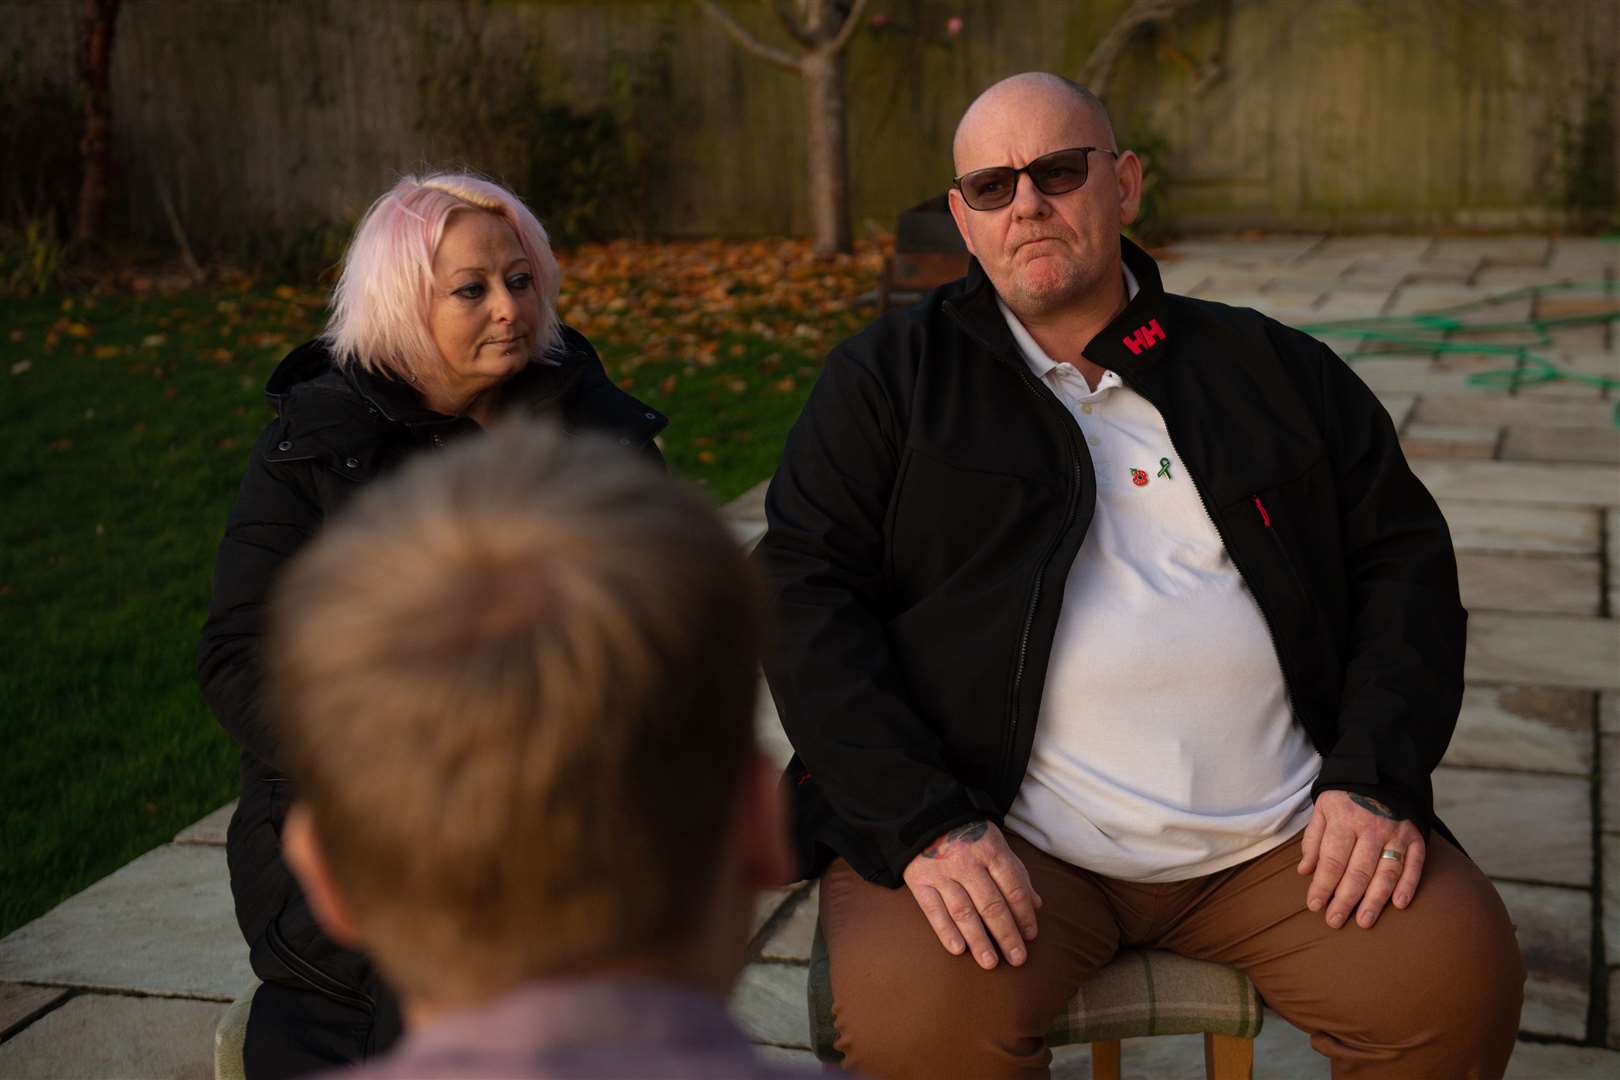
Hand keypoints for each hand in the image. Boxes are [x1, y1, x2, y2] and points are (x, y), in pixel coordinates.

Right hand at [901, 820, 1041, 968]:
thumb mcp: (997, 844)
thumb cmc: (969, 834)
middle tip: (1018, 959)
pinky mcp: (919, 880)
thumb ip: (1016, 873)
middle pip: (991, 905)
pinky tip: (958, 949)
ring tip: (990, 962)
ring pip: (964, 912)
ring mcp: (942, 872)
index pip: (1013, 888)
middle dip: (1006, 935)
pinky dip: (946, 931)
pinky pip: (933, 910)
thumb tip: (1036, 905)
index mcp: (991, 850)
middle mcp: (967, 862)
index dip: (1024, 915)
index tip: (1031, 936)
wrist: (925, 815)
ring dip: (978, 940)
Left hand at [1298, 791, 1424, 929]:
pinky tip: (1399, 905)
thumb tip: (1305, 871)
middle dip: (1345, 899)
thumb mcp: (1321, 810)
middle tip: (1334, 921)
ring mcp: (1396, 834)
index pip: (1332, 860)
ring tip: (1363, 921)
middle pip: (1358, 871)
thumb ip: (1313, 841)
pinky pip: (1414, 865)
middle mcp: (1371, 828)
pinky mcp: (1415, 838)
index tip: (1314, 905)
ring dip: (1375, 900)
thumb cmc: (1344, 797)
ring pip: (1386, 873)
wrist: (1382, 772)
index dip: (1322, 885)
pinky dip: (1408, 886)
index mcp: (1344, 820)